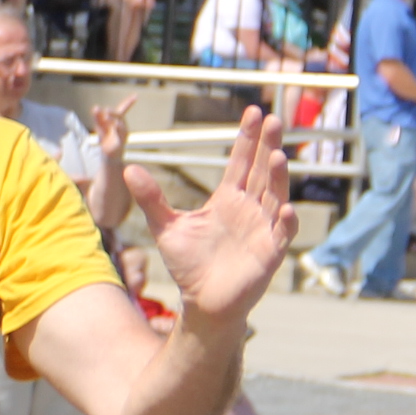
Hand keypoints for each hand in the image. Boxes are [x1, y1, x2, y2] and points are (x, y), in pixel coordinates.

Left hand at [90, 92, 136, 163]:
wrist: (108, 157)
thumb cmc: (106, 140)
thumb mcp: (100, 127)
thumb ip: (97, 118)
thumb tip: (95, 107)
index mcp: (117, 121)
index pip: (123, 110)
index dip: (128, 103)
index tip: (136, 96)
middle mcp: (122, 127)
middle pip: (120, 116)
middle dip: (113, 112)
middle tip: (105, 109)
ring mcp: (122, 135)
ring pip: (121, 126)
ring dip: (115, 120)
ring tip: (107, 115)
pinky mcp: (120, 144)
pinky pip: (121, 136)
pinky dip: (118, 130)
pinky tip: (116, 124)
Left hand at [141, 106, 292, 325]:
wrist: (201, 301)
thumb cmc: (188, 264)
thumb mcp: (165, 226)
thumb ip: (151, 198)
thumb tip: (129, 169)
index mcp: (228, 199)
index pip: (241, 163)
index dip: (248, 139)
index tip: (255, 112)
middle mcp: (250, 208)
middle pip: (261, 172)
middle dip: (268, 147)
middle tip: (274, 120)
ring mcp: (263, 228)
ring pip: (274, 196)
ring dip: (278, 177)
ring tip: (279, 155)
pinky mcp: (270, 252)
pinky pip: (282, 234)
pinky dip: (285, 221)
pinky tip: (286, 208)